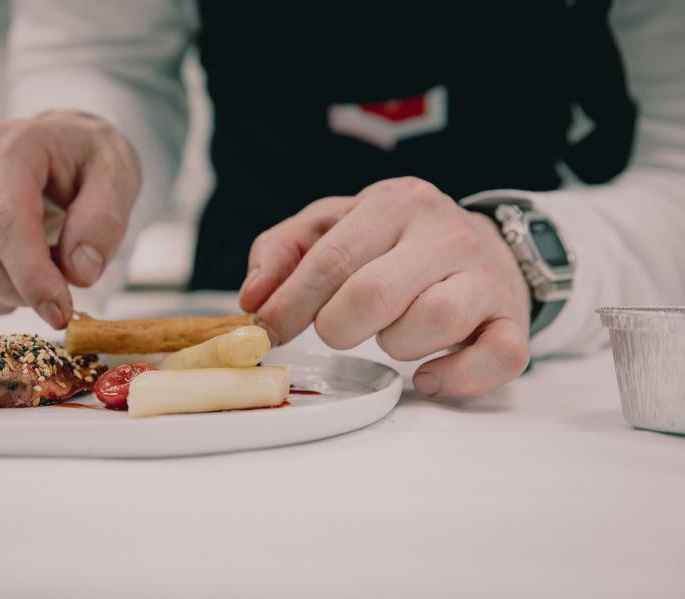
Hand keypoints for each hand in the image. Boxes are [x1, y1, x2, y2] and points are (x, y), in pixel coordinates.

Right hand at [0, 111, 140, 327]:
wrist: (64, 149)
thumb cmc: (90, 160)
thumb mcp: (119, 175)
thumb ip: (104, 221)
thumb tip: (80, 272)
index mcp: (13, 149)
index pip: (5, 220)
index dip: (31, 274)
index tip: (61, 311)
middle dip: (21, 290)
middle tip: (64, 289)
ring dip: (11, 295)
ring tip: (48, 268)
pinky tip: (21, 275)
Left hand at [240, 177, 530, 397]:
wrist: (484, 244)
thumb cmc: (394, 241)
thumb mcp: (335, 225)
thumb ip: (284, 250)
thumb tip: (253, 298)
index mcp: (395, 203)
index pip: (331, 260)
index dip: (289, 305)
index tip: (267, 332)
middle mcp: (444, 233)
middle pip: (373, 294)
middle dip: (337, 327)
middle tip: (336, 330)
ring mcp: (485, 277)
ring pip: (433, 321)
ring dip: (395, 344)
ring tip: (391, 335)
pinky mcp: (512, 320)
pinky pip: (498, 357)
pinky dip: (457, 377)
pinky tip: (428, 376)